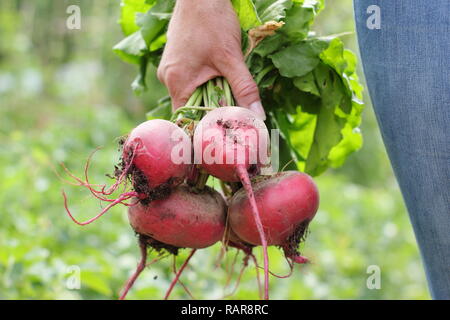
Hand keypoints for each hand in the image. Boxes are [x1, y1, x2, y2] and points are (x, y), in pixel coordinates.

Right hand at [157, 0, 264, 118]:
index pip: (187, 118)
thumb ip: (244, 88)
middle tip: (231, 120)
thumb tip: (258, 115)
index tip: (221, 134)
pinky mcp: (177, 60)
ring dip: (209, 96)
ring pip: (192, 93)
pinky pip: (190, 80)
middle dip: (210, 113)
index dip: (203, 128)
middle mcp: (168, 78)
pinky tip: (218, 79)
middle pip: (190, 107)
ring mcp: (171, 68)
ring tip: (228, 99)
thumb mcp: (231, 57)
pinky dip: (205, 83)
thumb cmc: (212, 21)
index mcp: (176, 81)